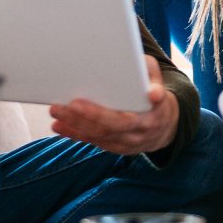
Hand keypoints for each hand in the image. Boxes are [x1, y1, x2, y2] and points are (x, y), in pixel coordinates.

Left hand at [49, 56, 178, 153]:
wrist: (165, 124)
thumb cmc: (154, 91)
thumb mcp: (156, 76)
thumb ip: (151, 75)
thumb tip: (153, 94)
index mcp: (152, 114)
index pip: (126, 119)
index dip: (102, 114)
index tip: (80, 102)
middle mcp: (139, 132)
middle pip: (108, 128)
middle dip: (84, 117)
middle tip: (64, 105)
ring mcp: (127, 143)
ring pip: (98, 136)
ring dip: (75, 125)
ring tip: (56, 111)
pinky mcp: (117, 147)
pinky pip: (94, 141)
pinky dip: (76, 133)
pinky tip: (60, 125)